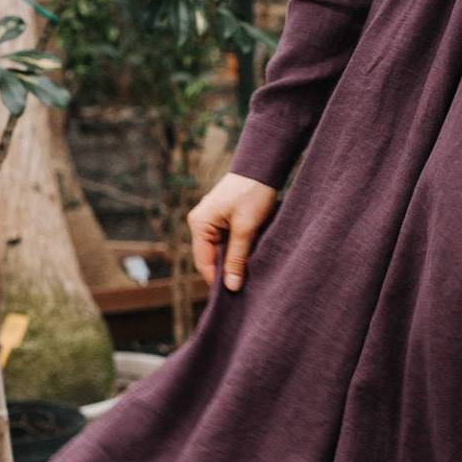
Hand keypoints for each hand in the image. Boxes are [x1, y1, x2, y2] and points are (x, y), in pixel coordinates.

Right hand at [189, 171, 278, 291]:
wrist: (262, 166)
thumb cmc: (252, 193)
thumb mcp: (246, 228)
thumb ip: (237, 257)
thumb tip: (231, 287)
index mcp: (199, 224)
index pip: (203, 263)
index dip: (217, 281)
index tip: (234, 295)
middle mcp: (200, 223)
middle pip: (210, 258)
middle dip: (226, 271)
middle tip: (244, 287)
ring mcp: (209, 220)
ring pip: (219, 250)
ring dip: (232, 260)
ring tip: (248, 273)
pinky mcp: (221, 218)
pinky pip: (225, 241)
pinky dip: (236, 249)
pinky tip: (249, 256)